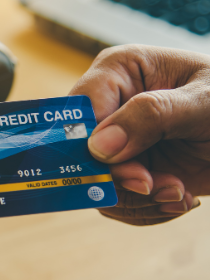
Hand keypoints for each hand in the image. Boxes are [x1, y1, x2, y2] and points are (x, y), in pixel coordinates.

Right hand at [70, 45, 208, 225]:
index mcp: (119, 71)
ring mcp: (114, 141)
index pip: (81, 108)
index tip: (121, 167)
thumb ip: (151, 116)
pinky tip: (178, 197)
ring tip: (178, 192)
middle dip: (119, 178)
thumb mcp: (203, 102)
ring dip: (138, 199)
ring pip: (94, 183)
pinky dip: (146, 209)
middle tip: (157, 186)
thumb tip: (98, 146)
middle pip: (80, 151)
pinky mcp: (124, 170)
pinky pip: (113, 201)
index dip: (90, 142)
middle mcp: (108, 106)